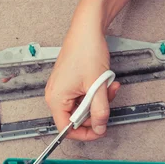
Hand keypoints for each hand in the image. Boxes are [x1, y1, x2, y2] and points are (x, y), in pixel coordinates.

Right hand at [44, 0, 134, 140]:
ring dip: (99, 100)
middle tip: (108, 100)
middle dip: (97, 111)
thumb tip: (99, 128)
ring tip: (108, 86)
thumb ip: (100, 111)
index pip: (67, 129)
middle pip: (77, 118)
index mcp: (56, 99)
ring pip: (83, 107)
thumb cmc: (86, 51)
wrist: (87, 29)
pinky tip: (104, 82)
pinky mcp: (70, 83)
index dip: (85, 133)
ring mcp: (62, 89)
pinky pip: (83, 96)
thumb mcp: (97, 86)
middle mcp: (55, 96)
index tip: (100, 130)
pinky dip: (96, 92)